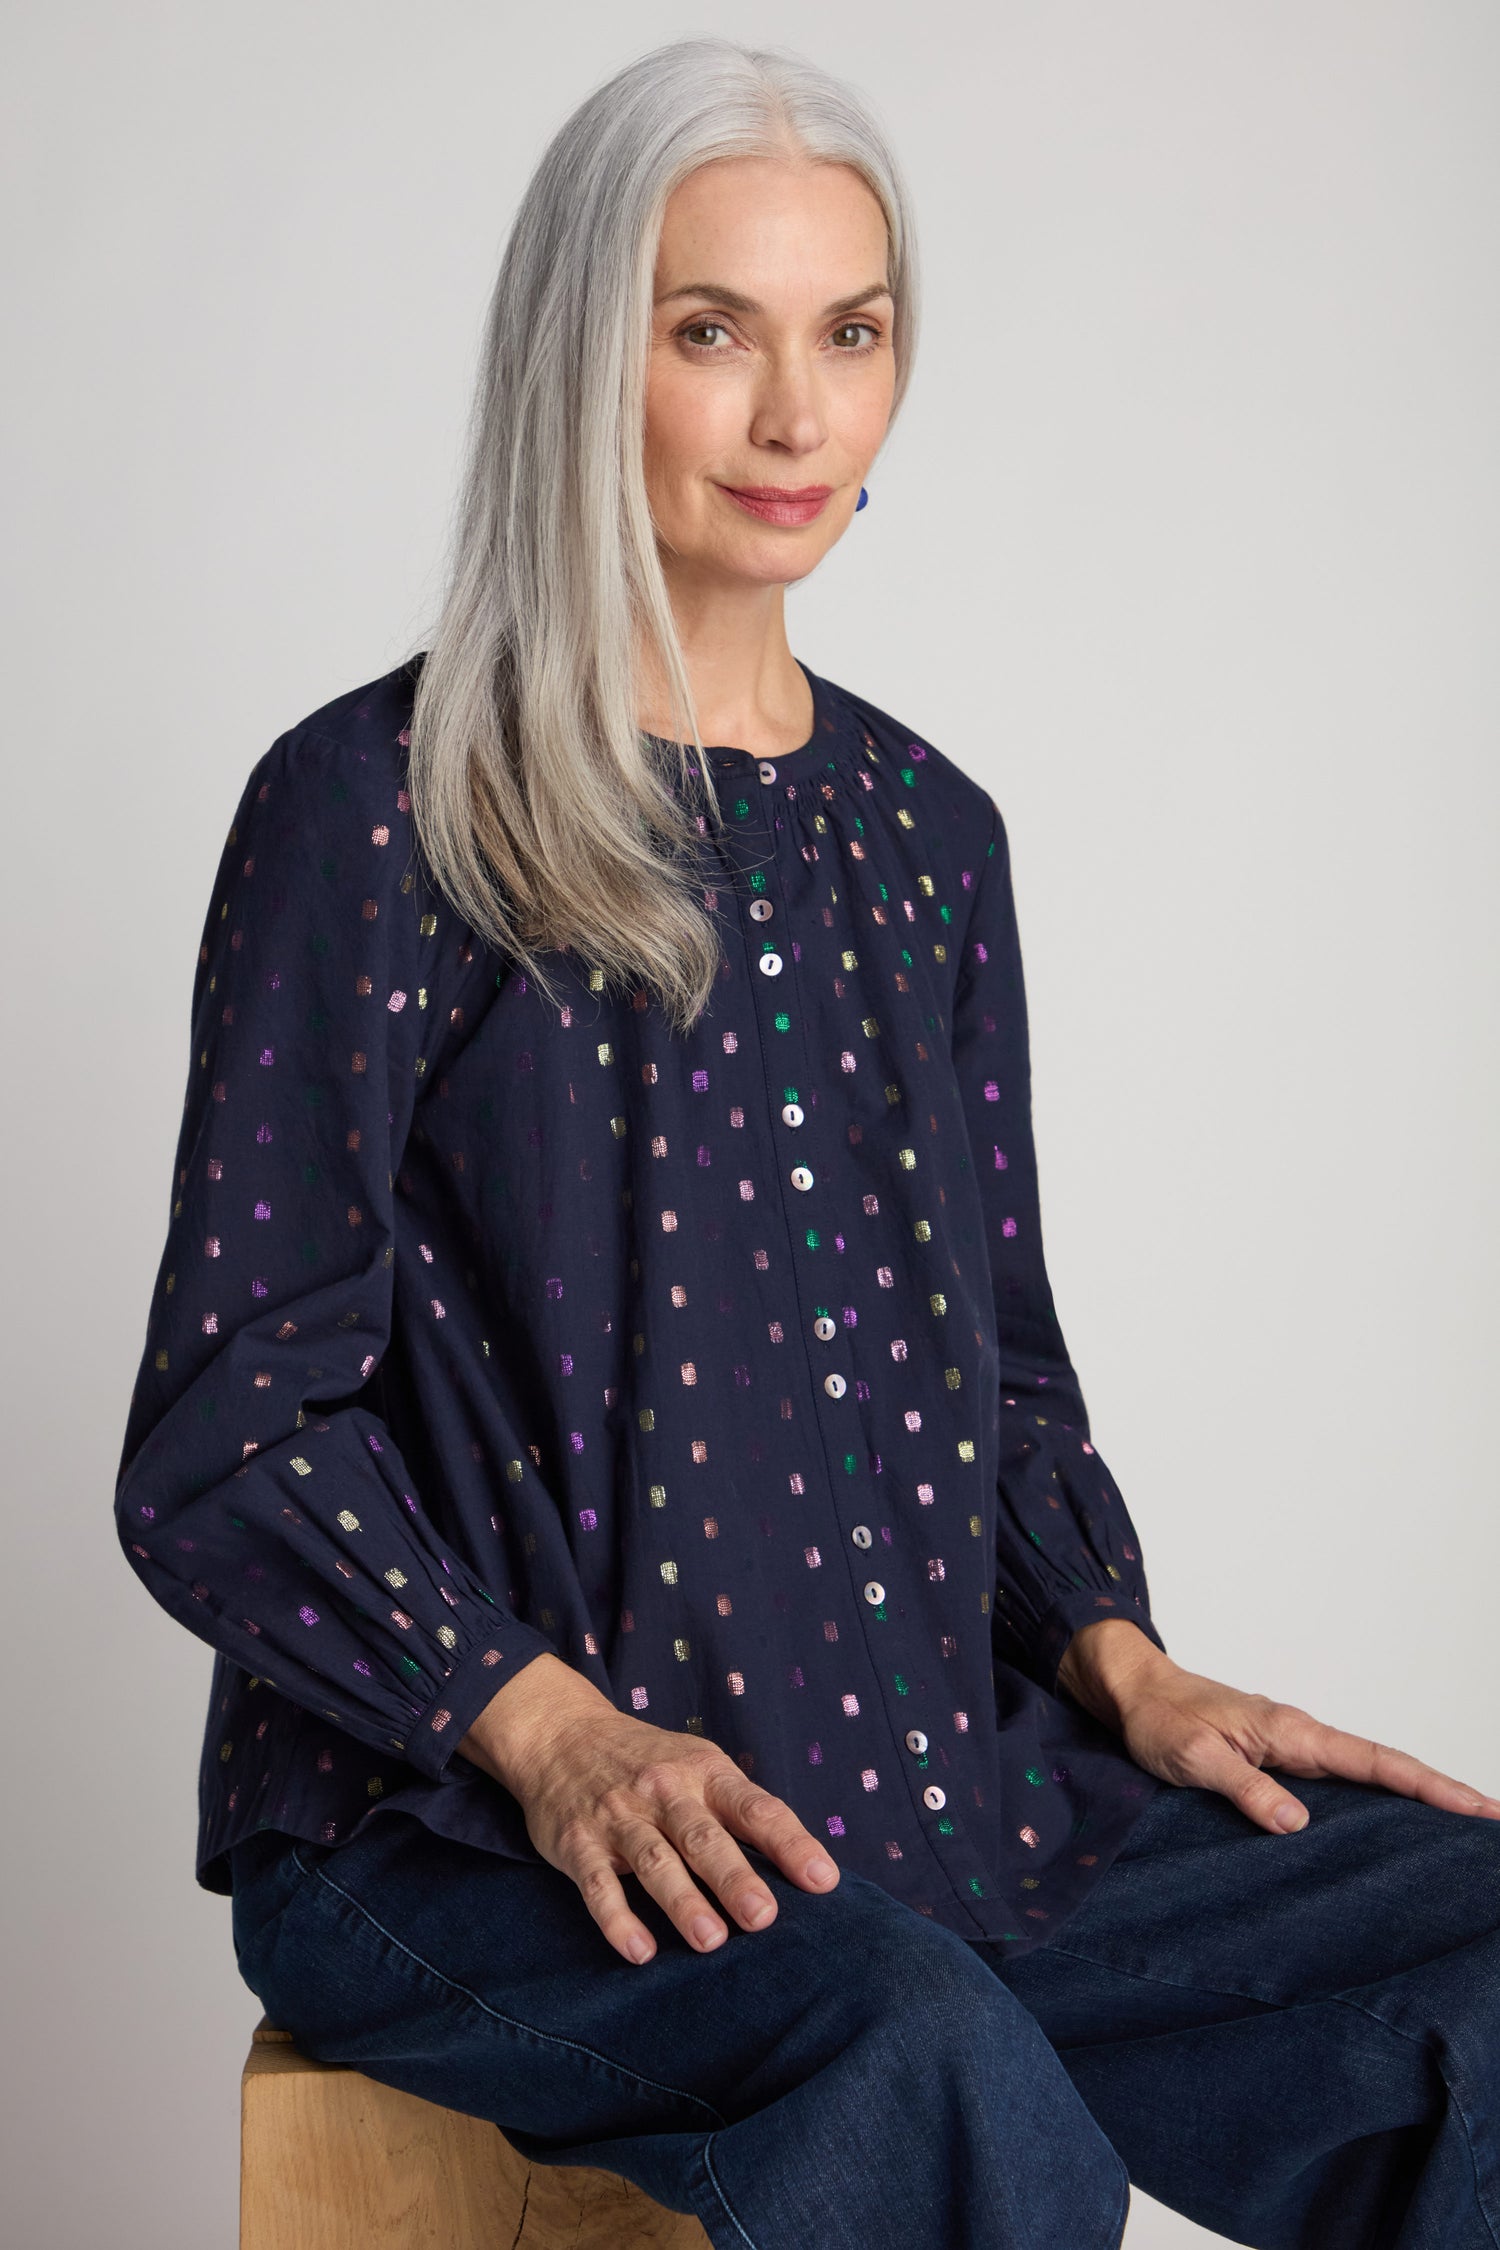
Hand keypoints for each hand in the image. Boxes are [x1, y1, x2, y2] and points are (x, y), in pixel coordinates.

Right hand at [457, 1652, 840, 1964]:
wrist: (561, 1734)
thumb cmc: (649, 1762)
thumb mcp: (698, 1765)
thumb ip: (741, 1810)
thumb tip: (803, 1867)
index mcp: (704, 1773)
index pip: (754, 1808)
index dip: (789, 1843)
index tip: (822, 1881)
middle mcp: (663, 1791)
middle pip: (703, 1838)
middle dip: (733, 1878)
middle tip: (763, 1917)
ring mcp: (618, 1816)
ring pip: (654, 1862)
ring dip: (682, 1902)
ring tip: (710, 1940)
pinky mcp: (577, 1842)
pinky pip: (597, 1884)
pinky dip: (617, 1919)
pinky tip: (639, 1952)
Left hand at [1056, 1619, 1499, 1834]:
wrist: (1131, 1690)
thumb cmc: (1157, 1719)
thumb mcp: (1194, 1758)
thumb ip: (1246, 1788)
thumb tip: (1299, 1824)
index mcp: (1292, 1732)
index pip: (1377, 1762)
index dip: (1432, 1787)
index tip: (1481, 1808)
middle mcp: (1301, 1737)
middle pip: (1387, 1768)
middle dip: (1442, 1794)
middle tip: (1491, 1824)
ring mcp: (1292, 1747)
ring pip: (1366, 1775)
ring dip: (1412, 1798)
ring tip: (1458, 1830)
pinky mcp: (1276, 1759)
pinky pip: (1337, 1781)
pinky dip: (1372, 1798)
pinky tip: (1385, 1824)